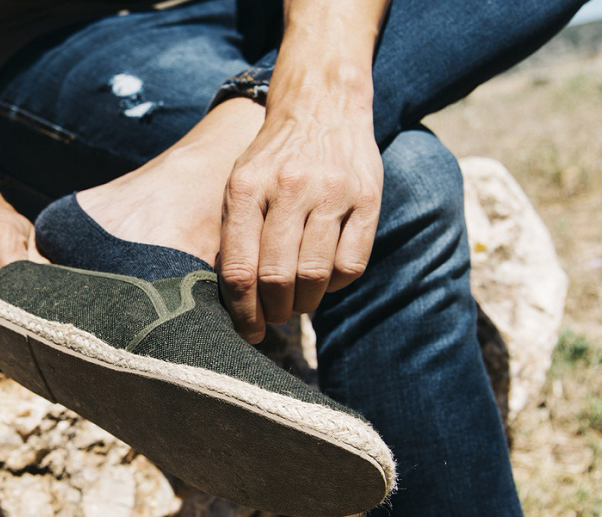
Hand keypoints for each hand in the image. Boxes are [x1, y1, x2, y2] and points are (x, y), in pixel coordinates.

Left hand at [218, 113, 382, 342]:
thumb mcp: (240, 182)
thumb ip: (235, 233)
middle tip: (273, 317)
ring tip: (298, 302)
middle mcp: (288, 188)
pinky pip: (352, 264)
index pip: (240, 268)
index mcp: (247, 187)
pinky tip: (325, 279)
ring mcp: (331, 192)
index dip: (243, 311)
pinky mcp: (367, 198)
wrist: (321, 105)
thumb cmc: (273, 157)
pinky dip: (336, 284)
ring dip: (305, 302)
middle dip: (273, 310)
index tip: (247, 330)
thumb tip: (234, 299)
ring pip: (315, 275)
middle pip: (277, 277)